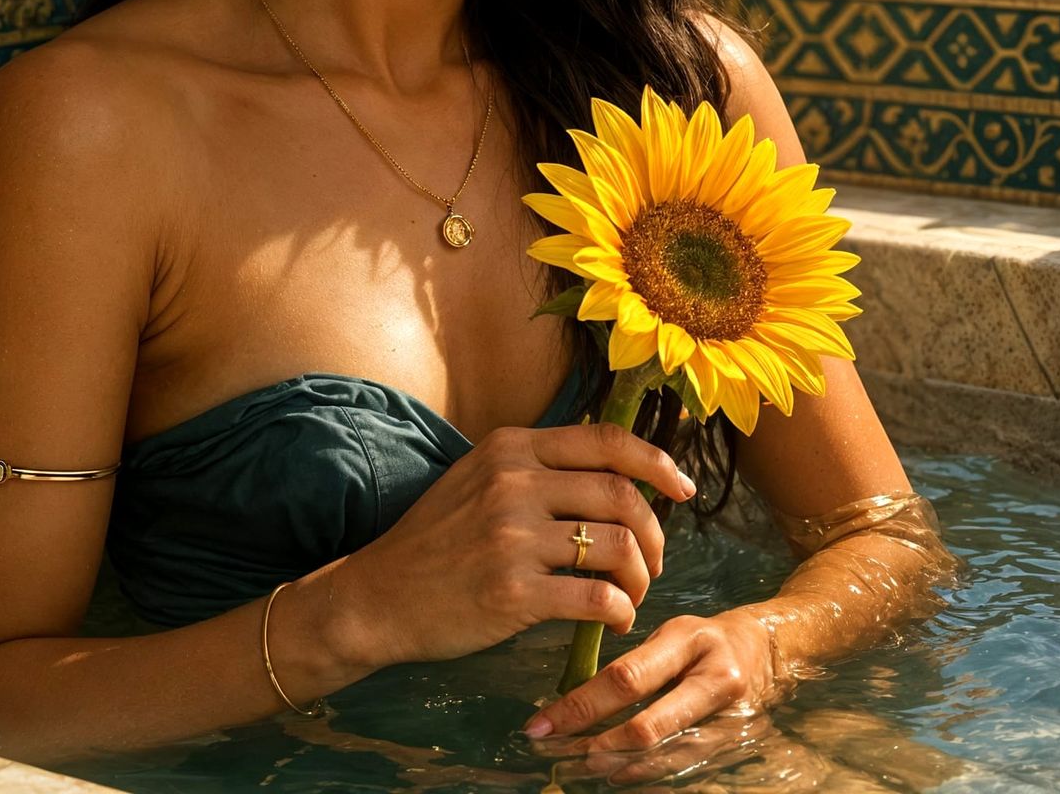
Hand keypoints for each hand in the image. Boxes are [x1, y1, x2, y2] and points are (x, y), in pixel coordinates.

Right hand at [325, 421, 696, 670]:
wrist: (377, 597)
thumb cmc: (436, 540)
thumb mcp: (479, 478)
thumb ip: (536, 467)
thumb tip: (613, 469)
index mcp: (511, 447)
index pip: (605, 439)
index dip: (656, 460)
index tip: (682, 487)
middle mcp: (514, 483)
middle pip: (620, 494)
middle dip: (654, 531)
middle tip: (654, 561)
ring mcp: (512, 537)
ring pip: (616, 546)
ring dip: (641, 575)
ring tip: (633, 593)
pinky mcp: (512, 592)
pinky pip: (595, 597)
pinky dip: (620, 611)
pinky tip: (615, 620)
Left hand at [519, 610, 780, 770]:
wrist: (771, 651)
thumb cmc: (707, 639)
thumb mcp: (672, 633)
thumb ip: (634, 663)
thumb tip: (576, 698)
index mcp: (690, 641)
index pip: (626, 678)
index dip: (580, 706)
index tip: (542, 724)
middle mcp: (713, 682)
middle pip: (646, 727)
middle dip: (596, 748)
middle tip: (558, 756)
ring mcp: (729, 720)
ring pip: (665, 758)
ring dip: (617, 770)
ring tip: (578, 770)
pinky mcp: (735, 747)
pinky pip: (685, 771)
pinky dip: (649, 778)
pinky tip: (619, 778)